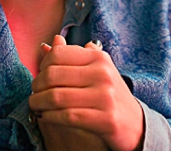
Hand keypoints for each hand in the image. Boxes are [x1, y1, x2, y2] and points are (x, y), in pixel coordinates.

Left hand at [30, 35, 144, 150]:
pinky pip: (67, 116)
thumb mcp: (95, 71)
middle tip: (34, 93)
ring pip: (56, 97)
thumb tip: (46, 45)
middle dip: (37, 86)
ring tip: (35, 105)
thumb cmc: (109, 95)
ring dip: (38, 103)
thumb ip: (71, 58)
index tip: (39, 76)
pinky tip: (45, 117)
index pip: (58, 54)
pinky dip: (50, 117)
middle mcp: (103, 73)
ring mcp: (105, 96)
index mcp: (99, 58)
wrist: (136, 124)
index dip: (42, 66)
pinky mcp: (106, 119)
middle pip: (53, 75)